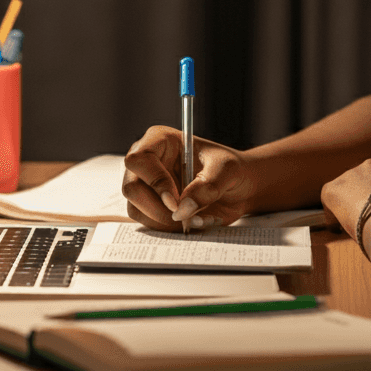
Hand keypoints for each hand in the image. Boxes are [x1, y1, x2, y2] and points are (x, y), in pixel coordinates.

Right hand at [122, 126, 258, 230]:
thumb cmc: (230, 168)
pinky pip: (149, 222)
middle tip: (184, 217)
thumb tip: (183, 209)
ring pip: (136, 209)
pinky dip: (170, 229)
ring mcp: (147, 185)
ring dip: (165, 222)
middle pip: (132, 187)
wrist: (239, 187)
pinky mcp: (152, 206)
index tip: (175, 201)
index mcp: (161, 141)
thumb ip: (206, 187)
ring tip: (196, 219)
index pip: (139, 159)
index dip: (154, 181)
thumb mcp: (226, 170)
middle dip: (157, 209)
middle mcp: (149, 162)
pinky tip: (193, 222)